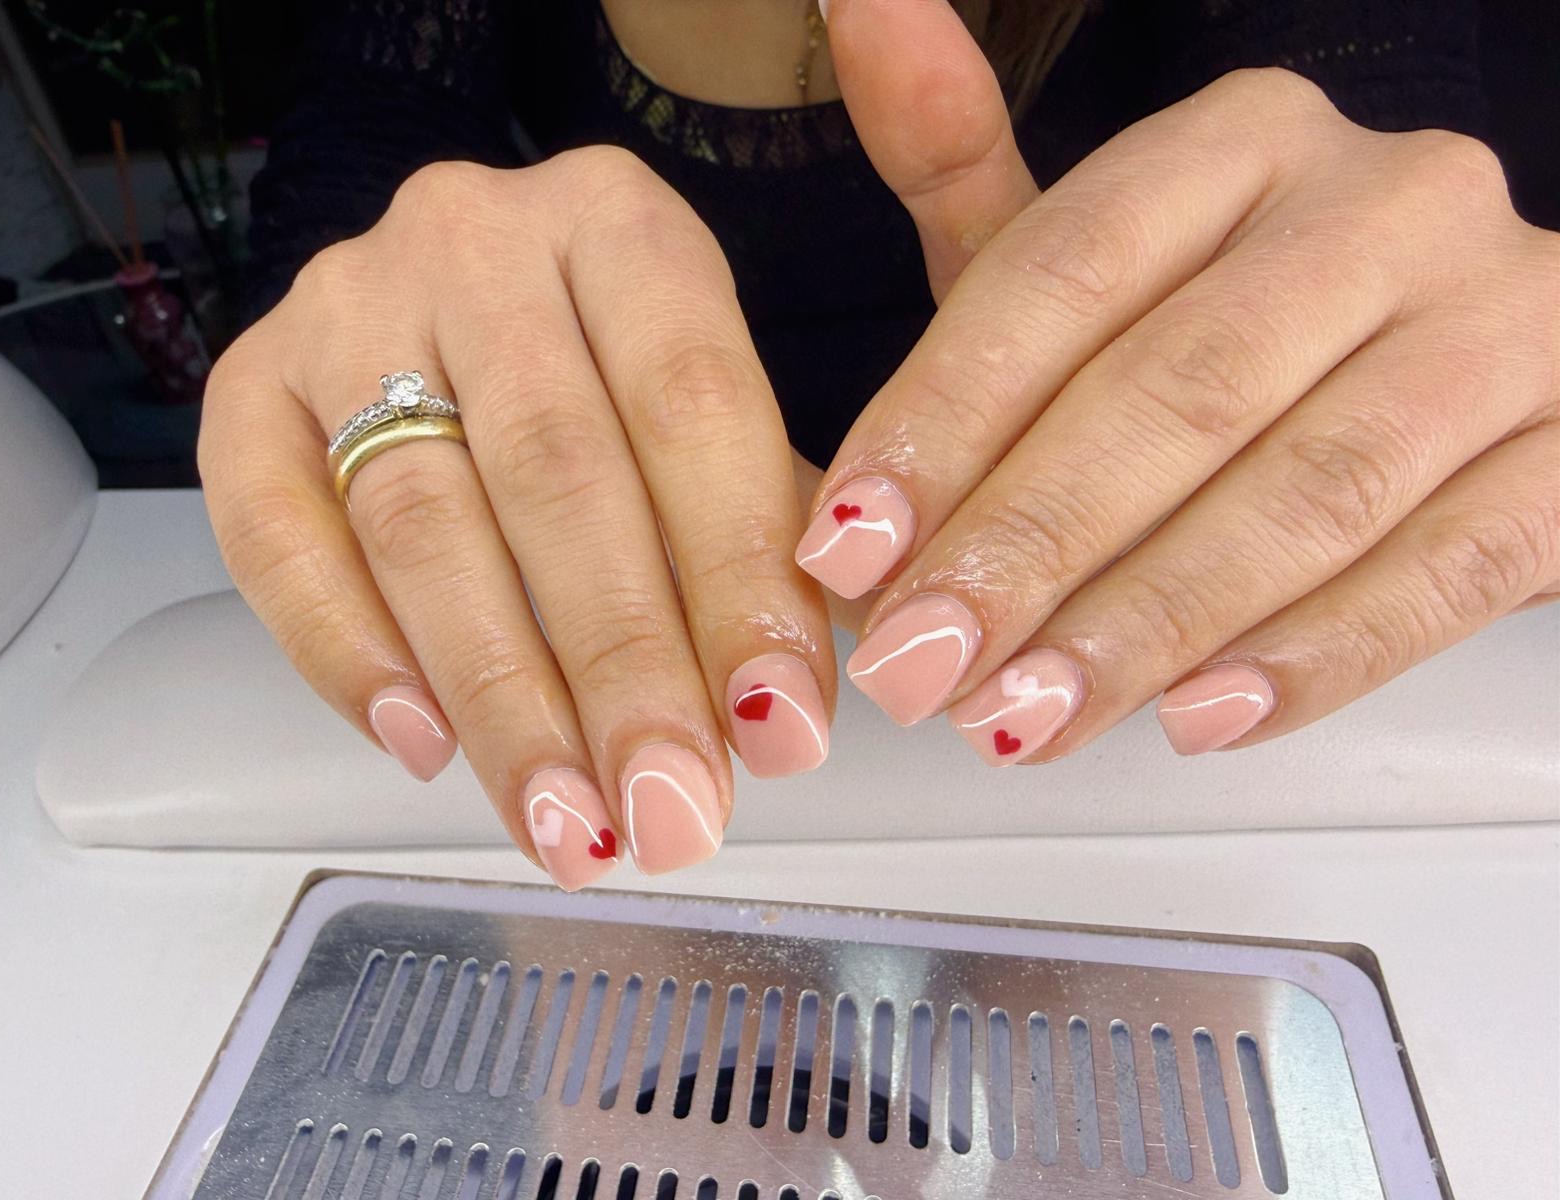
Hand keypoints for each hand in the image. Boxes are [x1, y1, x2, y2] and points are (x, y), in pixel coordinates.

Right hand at [200, 150, 835, 888]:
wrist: (456, 293)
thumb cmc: (613, 379)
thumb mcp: (708, 420)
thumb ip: (761, 536)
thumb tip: (787, 713)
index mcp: (620, 223)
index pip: (693, 405)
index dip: (738, 577)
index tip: (781, 731)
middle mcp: (475, 240)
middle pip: (557, 470)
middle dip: (623, 665)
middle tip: (670, 811)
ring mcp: (344, 304)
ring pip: (422, 519)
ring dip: (501, 694)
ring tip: (565, 822)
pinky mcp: (247, 383)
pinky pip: (273, 532)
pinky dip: (345, 649)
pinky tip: (423, 745)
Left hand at [809, 0, 1558, 760]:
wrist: (1466, 365)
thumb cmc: (1234, 318)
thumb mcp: (1097, 248)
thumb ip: (966, 162)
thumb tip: (857, 8)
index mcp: (1245, 140)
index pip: (1065, 271)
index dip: (943, 418)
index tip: (847, 542)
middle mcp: (1385, 204)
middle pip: (1179, 387)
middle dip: (1031, 544)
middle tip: (920, 664)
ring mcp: (1502, 322)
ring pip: (1308, 490)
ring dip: (1147, 621)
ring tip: (1027, 717)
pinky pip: (1448, 569)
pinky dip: (1315, 656)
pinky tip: (1198, 717)